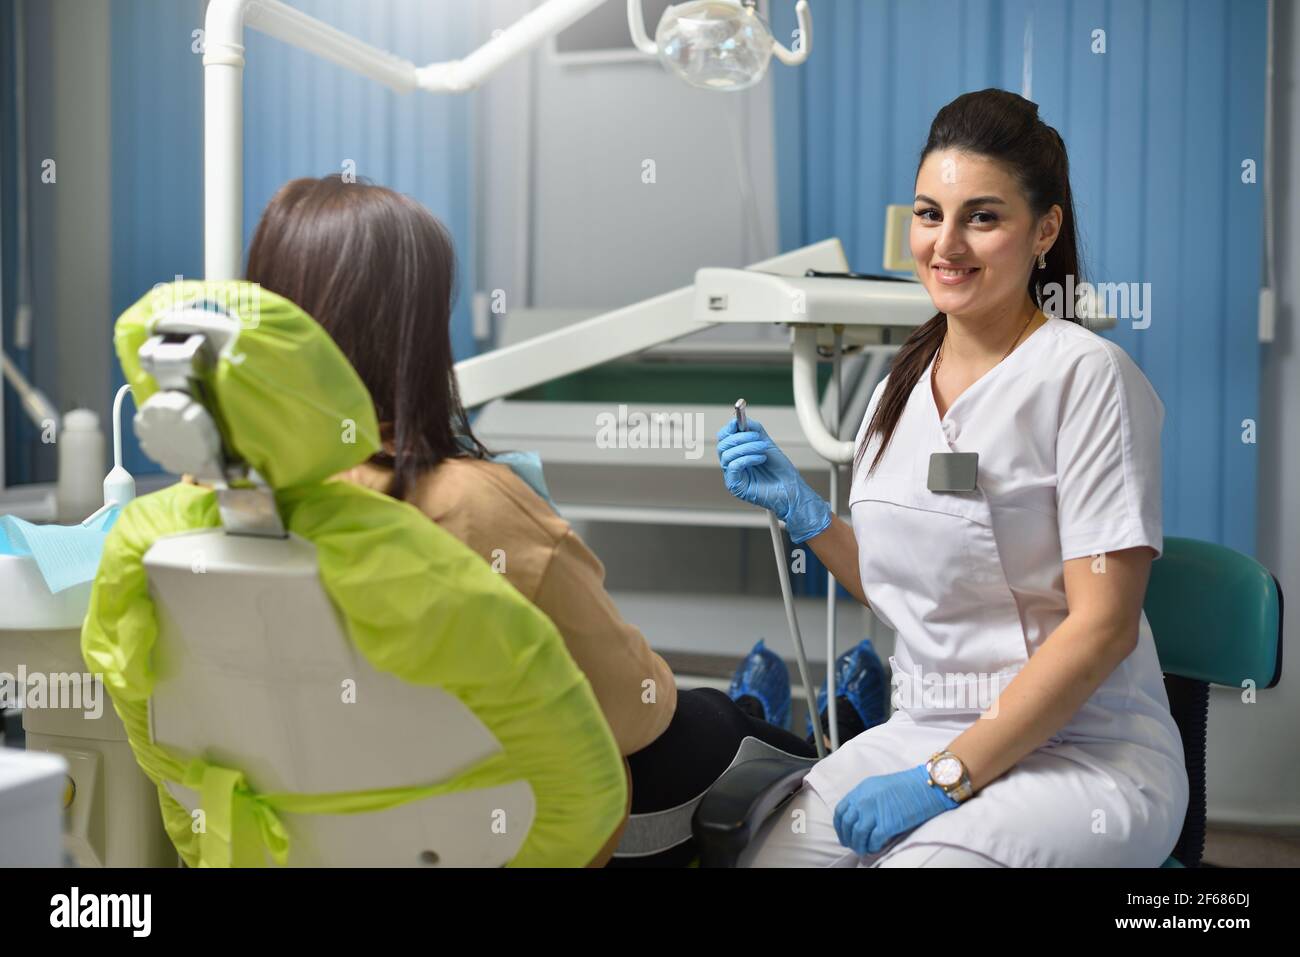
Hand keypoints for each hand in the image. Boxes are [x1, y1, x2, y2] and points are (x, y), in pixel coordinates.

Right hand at [716, 416, 831, 543]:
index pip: (724, 438)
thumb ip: (754, 430)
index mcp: (737, 454)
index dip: (729, 428)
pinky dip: (747, 458)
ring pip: (728, 455)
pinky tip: (760, 459)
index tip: (738, 422)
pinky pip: (734, 466)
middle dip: (740, 437)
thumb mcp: (766, 444)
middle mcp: (732, 464)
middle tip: (757, 437)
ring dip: (747, 447)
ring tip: (763, 450)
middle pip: (723, 445)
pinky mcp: (735, 485)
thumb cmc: (780, 471)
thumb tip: (743, 419)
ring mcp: (732, 475)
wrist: (790, 489)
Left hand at [833, 764, 959, 855]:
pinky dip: (872, 846)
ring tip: (864, 849)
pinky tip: (876, 847)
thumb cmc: (907, 786)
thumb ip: (866, 799)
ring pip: (857, 835)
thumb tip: (860, 817)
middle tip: (853, 846)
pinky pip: (873, 840)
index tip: (844, 835)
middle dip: (848, 838)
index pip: (841, 811)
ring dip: (859, 845)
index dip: (840, 827)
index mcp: (861, 790)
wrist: (926, 786)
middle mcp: (864, 801)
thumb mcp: (879, 786)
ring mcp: (874, 812)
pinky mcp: (887, 824)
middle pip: (847, 825)